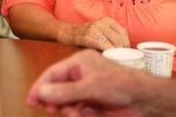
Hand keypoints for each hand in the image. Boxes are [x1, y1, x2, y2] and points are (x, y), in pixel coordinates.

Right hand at [26, 49, 145, 115]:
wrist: (146, 100)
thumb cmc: (121, 85)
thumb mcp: (90, 88)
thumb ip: (64, 91)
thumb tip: (41, 92)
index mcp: (79, 63)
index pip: (52, 74)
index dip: (40, 87)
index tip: (30, 101)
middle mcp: (81, 75)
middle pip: (58, 89)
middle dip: (55, 101)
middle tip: (53, 110)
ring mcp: (88, 90)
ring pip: (67, 103)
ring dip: (68, 110)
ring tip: (74, 115)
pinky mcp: (95, 104)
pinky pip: (79, 111)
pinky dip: (79, 115)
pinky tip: (86, 116)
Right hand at [69, 16, 129, 49]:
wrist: (72, 33)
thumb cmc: (90, 34)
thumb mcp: (102, 28)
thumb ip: (112, 34)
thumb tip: (126, 47)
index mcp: (107, 20)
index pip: (122, 32)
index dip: (126, 42)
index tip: (125, 49)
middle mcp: (101, 23)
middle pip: (118, 38)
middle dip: (122, 49)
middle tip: (121, 55)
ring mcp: (94, 30)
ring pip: (112, 43)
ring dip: (116, 52)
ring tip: (116, 56)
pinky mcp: (89, 38)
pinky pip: (103, 46)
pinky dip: (108, 52)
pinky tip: (108, 55)